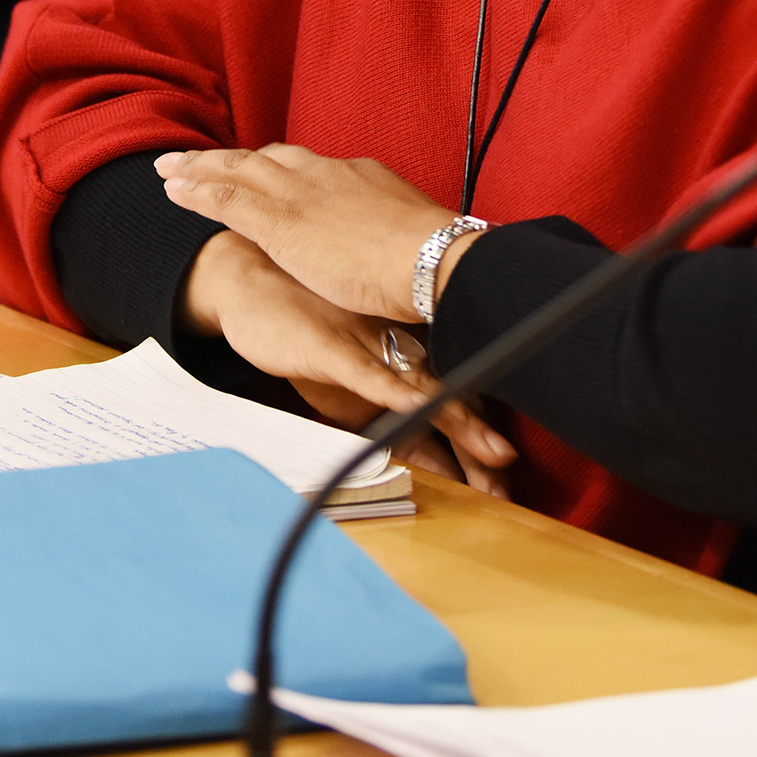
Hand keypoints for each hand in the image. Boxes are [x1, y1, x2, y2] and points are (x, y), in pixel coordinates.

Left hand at [156, 145, 480, 323]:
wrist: (433, 260)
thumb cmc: (435, 261)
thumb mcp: (414, 238)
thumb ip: (395, 241)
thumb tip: (402, 256)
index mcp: (359, 177)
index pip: (308, 167)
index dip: (277, 168)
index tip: (261, 170)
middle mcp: (324, 174)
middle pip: (266, 158)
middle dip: (230, 159)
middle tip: (198, 159)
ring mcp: (299, 195)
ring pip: (236, 170)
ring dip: (200, 168)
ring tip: (170, 168)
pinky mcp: (279, 222)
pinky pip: (225, 199)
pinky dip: (197, 192)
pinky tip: (175, 192)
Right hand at [178, 233, 510, 495]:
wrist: (247, 278)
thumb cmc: (300, 322)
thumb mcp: (345, 367)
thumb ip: (383, 402)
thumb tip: (419, 451)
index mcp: (401, 346)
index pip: (452, 393)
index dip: (478, 435)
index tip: (504, 474)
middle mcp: (393, 344)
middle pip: (449, 395)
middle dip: (480, 442)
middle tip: (508, 478)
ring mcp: (367, 343)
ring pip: (421, 388)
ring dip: (459, 424)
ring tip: (492, 455)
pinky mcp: (332, 346)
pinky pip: (368, 373)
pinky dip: (395, 393)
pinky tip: (419, 408)